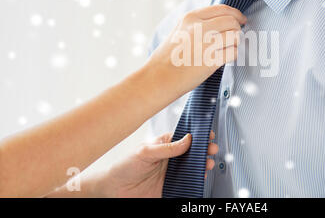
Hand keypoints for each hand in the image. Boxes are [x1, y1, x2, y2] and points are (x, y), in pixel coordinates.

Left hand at [97, 131, 217, 197]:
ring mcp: (171, 173)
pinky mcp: (171, 187)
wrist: (113, 190)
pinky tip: (199, 178)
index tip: (208, 135)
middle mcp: (170, 158)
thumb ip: (167, 148)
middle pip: (192, 153)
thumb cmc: (124, 166)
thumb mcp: (145, 152)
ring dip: (202, 165)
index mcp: (164, 145)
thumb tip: (187, 139)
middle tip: (211, 149)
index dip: (197, 136)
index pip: (185, 137)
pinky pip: (187, 184)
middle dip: (204, 150)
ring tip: (207, 164)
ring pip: (192, 168)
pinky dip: (195, 181)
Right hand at [147, 5, 246, 97]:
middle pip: (232, 21)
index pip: (222, 9)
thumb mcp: (179, 30)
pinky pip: (234, 52)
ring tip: (230, 48)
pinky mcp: (211, 60)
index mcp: (191, 17)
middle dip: (237, 29)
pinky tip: (227, 58)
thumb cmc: (167, 57)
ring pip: (235, 36)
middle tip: (236, 37)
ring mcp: (206, 43)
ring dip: (236, 43)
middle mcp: (199, 27)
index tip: (240, 20)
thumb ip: (197, 23)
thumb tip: (220, 20)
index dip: (236, 14)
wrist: (158, 78)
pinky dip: (234, 55)